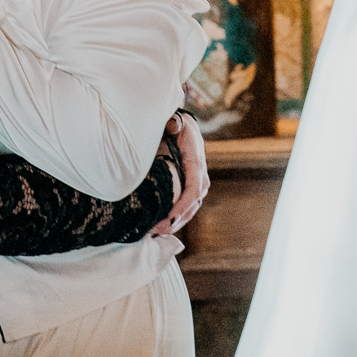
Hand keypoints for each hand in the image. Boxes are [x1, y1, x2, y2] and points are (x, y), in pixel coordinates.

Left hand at [149, 112, 207, 235]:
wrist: (187, 128)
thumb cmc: (180, 127)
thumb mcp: (178, 122)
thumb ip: (175, 124)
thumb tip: (172, 126)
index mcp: (197, 164)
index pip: (193, 190)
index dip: (182, 207)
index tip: (168, 219)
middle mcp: (200, 177)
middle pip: (192, 205)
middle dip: (175, 221)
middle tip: (156, 231)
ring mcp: (198, 184)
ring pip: (190, 210)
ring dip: (175, 224)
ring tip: (155, 234)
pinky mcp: (191, 189)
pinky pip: (187, 208)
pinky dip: (176, 219)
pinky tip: (161, 228)